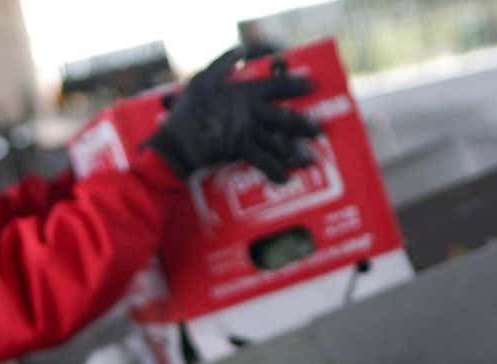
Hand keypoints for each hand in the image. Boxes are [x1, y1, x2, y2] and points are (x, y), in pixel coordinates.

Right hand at [146, 47, 318, 182]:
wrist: (178, 142)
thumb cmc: (187, 111)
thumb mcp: (201, 80)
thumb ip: (222, 64)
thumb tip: (240, 52)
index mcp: (243, 94)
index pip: (275, 87)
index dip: (295, 86)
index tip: (311, 86)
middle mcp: (249, 114)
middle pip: (282, 118)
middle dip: (302, 124)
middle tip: (318, 129)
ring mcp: (246, 134)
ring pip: (277, 141)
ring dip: (295, 151)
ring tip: (309, 158)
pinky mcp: (239, 151)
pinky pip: (261, 161)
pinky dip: (274, 170)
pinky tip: (285, 178)